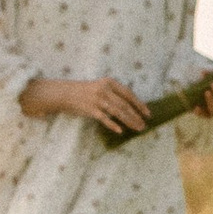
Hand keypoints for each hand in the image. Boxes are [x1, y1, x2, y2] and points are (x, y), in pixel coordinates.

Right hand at [21, 75, 149, 134]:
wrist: (65, 93)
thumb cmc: (86, 91)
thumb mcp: (101, 87)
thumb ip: (115, 94)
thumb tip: (132, 107)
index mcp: (109, 82)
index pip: (128, 94)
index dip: (139, 104)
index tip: (147, 113)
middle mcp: (105, 90)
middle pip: (124, 105)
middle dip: (136, 116)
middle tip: (144, 125)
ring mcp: (97, 100)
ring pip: (117, 112)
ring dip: (129, 121)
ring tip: (137, 128)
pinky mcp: (90, 110)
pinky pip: (104, 119)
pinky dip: (113, 125)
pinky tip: (120, 131)